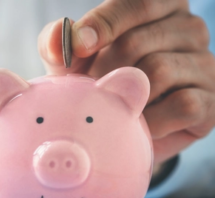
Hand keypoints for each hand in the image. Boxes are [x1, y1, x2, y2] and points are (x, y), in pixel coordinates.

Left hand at [38, 0, 214, 163]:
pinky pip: (182, 105)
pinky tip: (139, 124)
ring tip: (113, 107)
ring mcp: (204, 64)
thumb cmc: (99, 81)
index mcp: (160, 7)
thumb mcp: (75, 59)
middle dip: (105, 70)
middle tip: (93, 90)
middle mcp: (189, 28)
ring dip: (125, 96)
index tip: (78, 46)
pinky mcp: (210, 101)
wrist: (123, 124)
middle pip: (139, 42)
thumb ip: (61, 42)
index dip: (104, 23)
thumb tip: (59, 38)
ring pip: (159, 71)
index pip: (137, 2)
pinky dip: (152, 120)